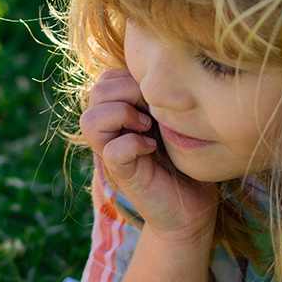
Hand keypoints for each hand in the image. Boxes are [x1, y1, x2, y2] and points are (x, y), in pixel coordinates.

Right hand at [80, 71, 216, 239]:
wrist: (192, 208)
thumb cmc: (186, 161)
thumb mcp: (173, 120)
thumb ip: (159, 98)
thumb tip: (160, 73)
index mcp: (121, 113)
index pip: (107, 78)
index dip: (129, 78)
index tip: (157, 96)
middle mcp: (111, 131)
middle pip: (95, 92)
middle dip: (127, 92)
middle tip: (153, 110)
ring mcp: (112, 153)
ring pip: (89, 120)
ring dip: (122, 115)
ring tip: (148, 127)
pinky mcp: (122, 175)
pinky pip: (111, 150)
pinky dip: (132, 144)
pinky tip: (151, 148)